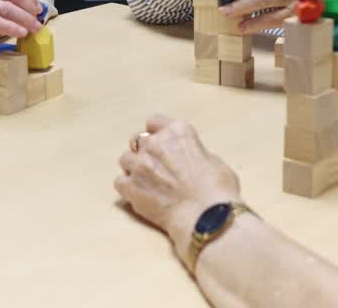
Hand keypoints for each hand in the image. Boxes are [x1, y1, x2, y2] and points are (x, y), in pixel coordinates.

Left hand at [114, 115, 241, 259]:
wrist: (206, 216)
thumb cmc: (218, 190)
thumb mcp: (214, 161)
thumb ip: (195, 154)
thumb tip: (192, 160)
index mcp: (178, 132)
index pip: (155, 121)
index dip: (157, 133)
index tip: (160, 142)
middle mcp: (155, 143)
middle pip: (138, 139)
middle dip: (144, 151)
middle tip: (155, 165)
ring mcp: (140, 165)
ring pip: (125, 159)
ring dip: (134, 168)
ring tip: (146, 182)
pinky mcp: (131, 187)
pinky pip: (119, 182)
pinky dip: (127, 188)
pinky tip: (139, 195)